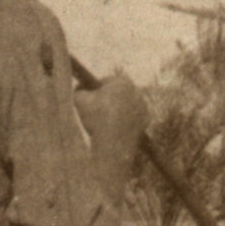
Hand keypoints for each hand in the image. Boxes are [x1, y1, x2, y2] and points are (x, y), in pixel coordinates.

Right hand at [75, 73, 149, 203]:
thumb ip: (79, 89)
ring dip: (116, 109)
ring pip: (125, 105)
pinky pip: (131, 118)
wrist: (113, 144)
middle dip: (108, 98)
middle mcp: (136, 90)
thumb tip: (80, 88)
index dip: (95, 89)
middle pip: (117, 92)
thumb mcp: (79, 100)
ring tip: (104, 119)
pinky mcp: (145, 120)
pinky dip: (124, 121)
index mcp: (122, 82)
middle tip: (96, 110)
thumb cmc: (96, 119)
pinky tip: (115, 127)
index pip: (105, 81)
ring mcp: (143, 106)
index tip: (89, 98)